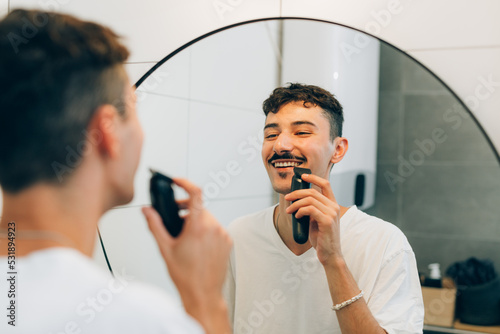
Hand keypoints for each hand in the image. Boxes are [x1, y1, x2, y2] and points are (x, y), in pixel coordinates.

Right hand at [142, 178, 231, 332]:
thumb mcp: (165, 249)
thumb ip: (155, 225)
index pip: (196, 193)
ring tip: (184, 234)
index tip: (177, 181)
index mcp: (198, 227)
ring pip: (207, 218)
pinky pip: (215, 228)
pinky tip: (196, 243)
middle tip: (174, 214)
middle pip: (199, 207)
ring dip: (196, 220)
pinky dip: (205, 230)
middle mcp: (214, 228)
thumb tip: (147, 211)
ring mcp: (223, 235)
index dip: (185, 183)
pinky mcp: (228, 242)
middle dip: (186, 208)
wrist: (203, 294)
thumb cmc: (185, 276)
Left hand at [284, 173, 341, 264]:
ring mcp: (331, 213)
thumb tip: (297, 200)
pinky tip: (297, 216)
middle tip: (287, 198)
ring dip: (295, 204)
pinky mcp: (327, 221)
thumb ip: (312, 209)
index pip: (325, 184)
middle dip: (296, 193)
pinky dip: (300, 211)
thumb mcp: (316, 220)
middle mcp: (334, 207)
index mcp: (333, 204)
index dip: (313, 178)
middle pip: (312, 192)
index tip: (302, 176)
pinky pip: (310, 209)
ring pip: (309, 200)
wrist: (329, 254)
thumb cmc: (322, 237)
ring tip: (289, 211)